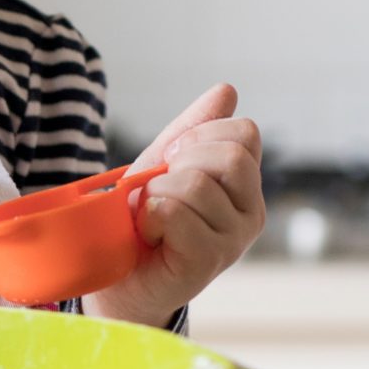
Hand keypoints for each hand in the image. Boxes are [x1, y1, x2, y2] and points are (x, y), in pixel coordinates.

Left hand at [84, 83, 265, 325]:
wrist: (118, 277)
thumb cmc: (142, 221)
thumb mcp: (163, 164)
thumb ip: (193, 129)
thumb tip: (227, 91)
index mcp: (245, 186)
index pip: (245, 133)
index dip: (201, 135)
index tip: (173, 158)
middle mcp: (250, 213)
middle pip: (229, 155)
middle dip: (180, 163)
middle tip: (159, 190)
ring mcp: (233, 240)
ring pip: (196, 183)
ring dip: (156, 194)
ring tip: (150, 217)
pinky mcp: (208, 261)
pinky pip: (176, 212)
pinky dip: (149, 217)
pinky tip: (150, 234)